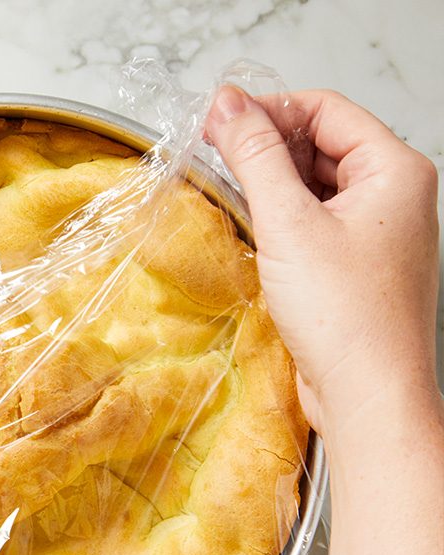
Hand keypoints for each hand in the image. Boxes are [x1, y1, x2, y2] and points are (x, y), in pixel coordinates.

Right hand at [205, 86, 439, 434]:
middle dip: (265, 147)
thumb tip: (227, 104)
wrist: (369, 396)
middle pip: (320, 143)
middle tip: (212, 158)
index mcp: (395, 170)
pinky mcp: (354, 266)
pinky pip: (312, 222)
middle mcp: (393, 196)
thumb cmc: (347, 318)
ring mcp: (375, 232)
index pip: (326, 108)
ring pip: (313, 184)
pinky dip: (279, 219)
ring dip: (268, 185)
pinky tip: (250, 232)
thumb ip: (253, 156)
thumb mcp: (287, 223)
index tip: (217, 122)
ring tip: (227, 197)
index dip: (269, 108)